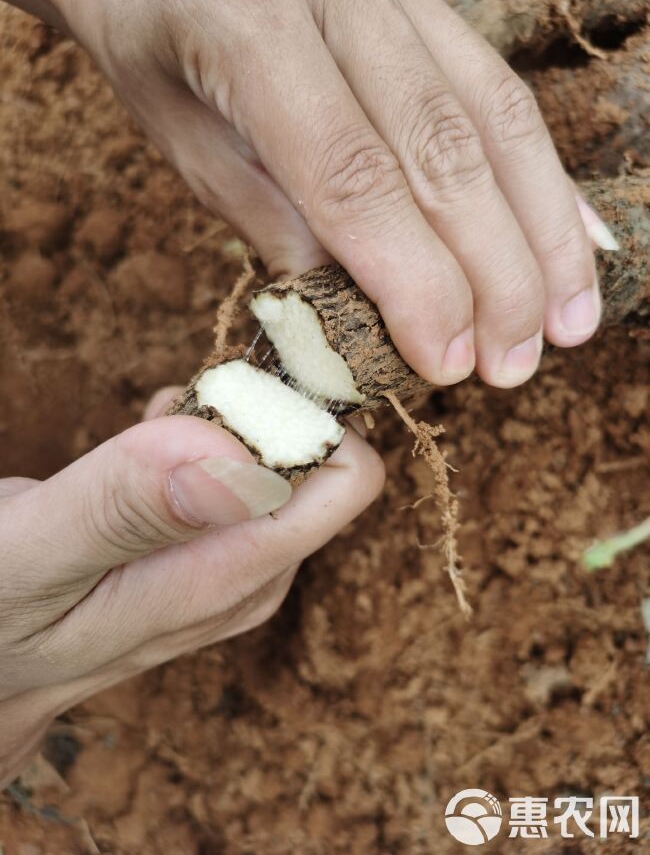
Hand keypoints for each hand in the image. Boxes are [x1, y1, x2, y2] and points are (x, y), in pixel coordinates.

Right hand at [0, 391, 383, 785]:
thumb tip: (242, 460)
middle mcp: (250, 582)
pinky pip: (246, 476)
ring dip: (226, 423)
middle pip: (319, 464)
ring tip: (155, 424)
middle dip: (257, 411)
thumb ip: (127, 510)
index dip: (298, 409)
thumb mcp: (30, 559)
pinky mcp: (216, 557)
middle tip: (177, 404)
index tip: (228, 383)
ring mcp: (237, 572)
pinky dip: (209, 440)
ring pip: (282, 464)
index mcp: (225, 581)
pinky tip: (156, 438)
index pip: (346, 479)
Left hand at [47, 0, 604, 388]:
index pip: (355, 177)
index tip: (447, 362)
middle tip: (512, 367)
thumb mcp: (180, 133)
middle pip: (446, 152)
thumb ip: (265, 211)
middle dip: (494, 276)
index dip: (414, 281)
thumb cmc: (154, 38)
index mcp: (252, 31)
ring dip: (542, 235)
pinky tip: (574, 239)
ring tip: (567, 324)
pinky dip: (541, 177)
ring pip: (495, 119)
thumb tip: (356, 302)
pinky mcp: (428, 1)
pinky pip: (499, 89)